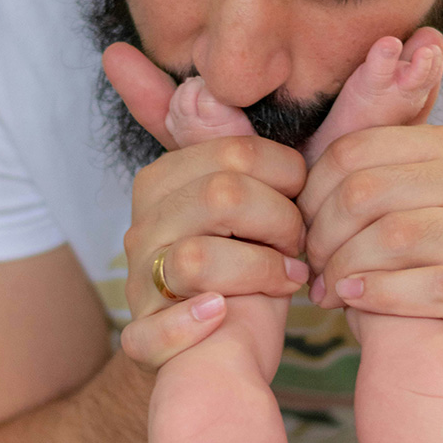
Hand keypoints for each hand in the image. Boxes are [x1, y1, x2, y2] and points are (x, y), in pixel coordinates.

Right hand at [102, 43, 309, 368]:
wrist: (234, 355)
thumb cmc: (255, 273)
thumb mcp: (257, 204)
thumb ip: (238, 146)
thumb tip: (201, 87)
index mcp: (167, 180)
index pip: (231, 150)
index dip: (284, 174)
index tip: (302, 194)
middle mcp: (143, 225)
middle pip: (222, 195)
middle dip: (281, 220)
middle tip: (302, 243)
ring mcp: (139, 281)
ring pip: (195, 256)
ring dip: (259, 270)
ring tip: (289, 278)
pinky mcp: (143, 336)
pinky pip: (152, 329)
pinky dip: (189, 323)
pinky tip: (221, 315)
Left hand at [299, 124, 442, 356]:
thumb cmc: (405, 262)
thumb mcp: (382, 206)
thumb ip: (351, 171)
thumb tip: (275, 151)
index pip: (354, 151)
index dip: (311, 194)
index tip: (300, 228)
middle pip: (367, 192)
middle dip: (323, 234)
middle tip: (312, 266)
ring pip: (396, 237)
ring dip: (345, 267)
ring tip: (328, 289)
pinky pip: (430, 285)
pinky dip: (380, 294)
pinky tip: (354, 300)